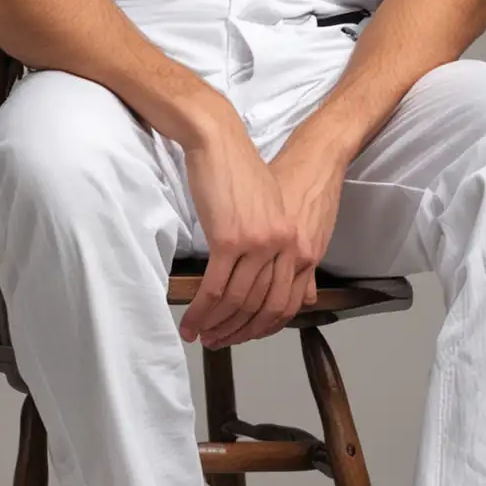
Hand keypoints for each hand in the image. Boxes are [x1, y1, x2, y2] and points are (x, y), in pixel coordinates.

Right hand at [181, 123, 349, 349]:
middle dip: (238, 331)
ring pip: (237, 301)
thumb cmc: (242, 174)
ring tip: (201, 336)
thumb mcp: (272, 211)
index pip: (284, 299)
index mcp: (295, 242)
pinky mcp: (229, 240)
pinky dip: (201, 311)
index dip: (263, 326)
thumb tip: (286, 284)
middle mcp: (282, 247)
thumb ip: (280, 247)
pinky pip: (216, 288)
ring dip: (216, 325)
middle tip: (219, 342)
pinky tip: (191, 322)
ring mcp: (257, 245)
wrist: (220, 143)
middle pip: (261, 306)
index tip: (245, 335)